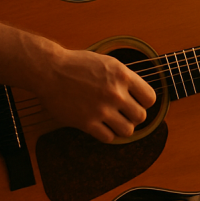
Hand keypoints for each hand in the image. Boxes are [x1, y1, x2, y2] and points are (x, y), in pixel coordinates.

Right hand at [36, 47, 156, 143]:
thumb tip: (139, 93)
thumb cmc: (77, 64)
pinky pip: (108, 137)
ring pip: (128, 131)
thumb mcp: (107, 62)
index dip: (145, 102)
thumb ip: (124, 77)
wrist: (49, 71)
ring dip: (122, 127)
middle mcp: (114, 93)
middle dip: (134, 116)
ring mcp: (101, 109)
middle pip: (141, 116)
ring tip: (114, 121)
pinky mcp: (87, 122)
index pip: (150, 98)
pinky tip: (101, 125)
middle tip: (124, 112)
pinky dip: (107, 134)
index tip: (137, 102)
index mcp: (122, 75)